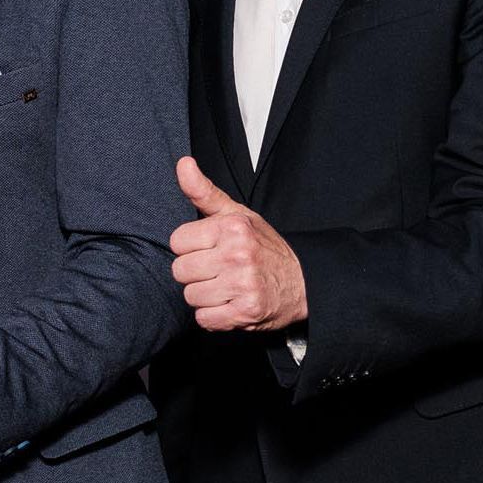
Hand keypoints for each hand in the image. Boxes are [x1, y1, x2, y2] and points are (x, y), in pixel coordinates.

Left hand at [169, 156, 306, 330]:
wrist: (305, 282)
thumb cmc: (264, 246)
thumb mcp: (237, 213)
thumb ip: (204, 191)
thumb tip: (182, 163)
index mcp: (231, 227)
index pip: (177, 242)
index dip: (191, 247)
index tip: (211, 249)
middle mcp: (237, 254)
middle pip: (180, 270)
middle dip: (196, 272)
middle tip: (219, 269)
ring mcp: (242, 284)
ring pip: (190, 296)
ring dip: (205, 296)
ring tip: (226, 287)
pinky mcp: (246, 312)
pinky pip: (205, 319)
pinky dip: (214, 317)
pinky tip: (230, 304)